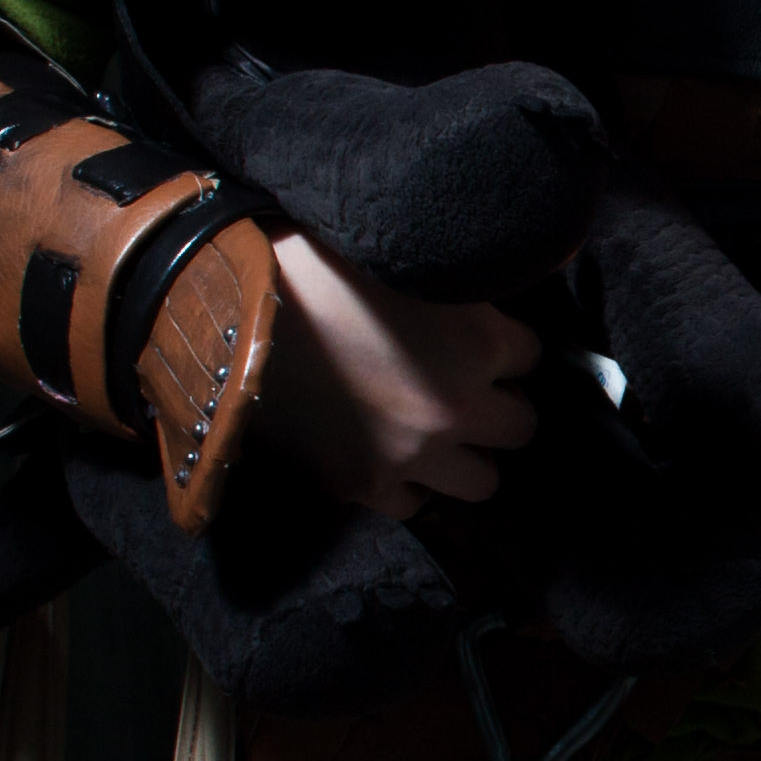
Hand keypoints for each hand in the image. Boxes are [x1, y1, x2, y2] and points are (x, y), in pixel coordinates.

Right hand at [261, 233, 542, 515]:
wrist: (228, 309)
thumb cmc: (313, 262)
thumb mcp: (405, 255)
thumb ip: (462, 283)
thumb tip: (506, 284)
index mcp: (478, 340)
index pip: (533, 355)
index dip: (503, 345)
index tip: (477, 339)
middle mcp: (456, 406)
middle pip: (521, 426)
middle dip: (497, 404)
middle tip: (465, 387)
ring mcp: (411, 454)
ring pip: (482, 482)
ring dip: (465, 455)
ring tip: (436, 431)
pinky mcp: (363, 485)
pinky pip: (415, 505)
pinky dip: (409, 484)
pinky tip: (389, 453)